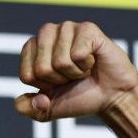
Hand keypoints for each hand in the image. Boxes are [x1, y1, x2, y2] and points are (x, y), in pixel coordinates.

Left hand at [14, 21, 137, 121]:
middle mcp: (46, 33)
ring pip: (60, 62)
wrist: (110, 96)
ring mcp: (66, 28)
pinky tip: (92, 60)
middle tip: (72, 76)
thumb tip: (36, 100)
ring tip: (82, 68)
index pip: (27, 75)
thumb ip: (28, 109)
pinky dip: (86, 65)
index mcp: (31, 49)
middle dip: (59, 80)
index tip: (57, 84)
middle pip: (41, 68)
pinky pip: (78, 54)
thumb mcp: (47, 110)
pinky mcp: (87, 28)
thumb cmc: (78, 96)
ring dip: (74, 73)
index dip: (44, 87)